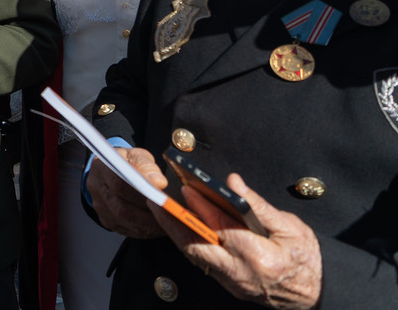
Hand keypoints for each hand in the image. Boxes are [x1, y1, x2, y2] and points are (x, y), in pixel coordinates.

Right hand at [88, 147, 168, 239]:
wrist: (114, 169)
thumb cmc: (127, 162)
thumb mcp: (137, 155)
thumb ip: (147, 166)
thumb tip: (159, 182)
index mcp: (101, 168)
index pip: (119, 183)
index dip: (141, 192)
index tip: (161, 197)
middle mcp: (96, 189)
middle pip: (121, 207)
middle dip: (147, 213)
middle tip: (168, 214)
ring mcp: (100, 207)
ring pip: (124, 221)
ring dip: (148, 224)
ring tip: (167, 220)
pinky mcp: (107, 220)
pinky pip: (126, 229)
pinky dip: (144, 230)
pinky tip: (157, 225)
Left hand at [152, 172, 321, 308]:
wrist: (317, 292)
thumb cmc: (307, 258)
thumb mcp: (291, 226)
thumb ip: (258, 205)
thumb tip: (233, 183)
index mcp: (258, 256)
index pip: (220, 227)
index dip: (200, 207)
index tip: (185, 188)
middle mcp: (240, 272)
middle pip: (196, 246)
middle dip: (173, 222)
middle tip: (156, 201)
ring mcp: (233, 282)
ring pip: (195, 256)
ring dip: (176, 233)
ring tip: (161, 210)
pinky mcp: (229, 285)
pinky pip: (203, 262)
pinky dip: (190, 243)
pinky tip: (181, 227)